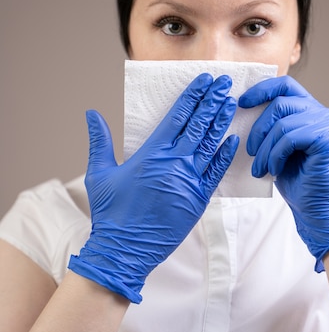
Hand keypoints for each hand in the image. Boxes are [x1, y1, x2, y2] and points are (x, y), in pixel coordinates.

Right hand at [69, 73, 238, 300]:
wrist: (124, 250)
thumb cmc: (110, 212)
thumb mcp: (99, 173)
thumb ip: (100, 141)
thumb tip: (92, 113)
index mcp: (151, 153)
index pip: (178, 116)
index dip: (193, 96)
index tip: (205, 81)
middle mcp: (173, 163)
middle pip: (198, 124)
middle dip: (213, 101)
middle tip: (225, 83)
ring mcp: (188, 181)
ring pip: (210, 144)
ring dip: (221, 122)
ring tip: (231, 103)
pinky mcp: (198, 200)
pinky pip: (216, 173)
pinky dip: (224, 155)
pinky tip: (232, 140)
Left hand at [239, 76, 328, 270]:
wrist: (312, 209)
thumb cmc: (292, 178)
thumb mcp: (275, 144)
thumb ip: (269, 123)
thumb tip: (240, 104)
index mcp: (311, 109)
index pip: (285, 85)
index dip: (261, 89)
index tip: (241, 103)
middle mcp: (324, 112)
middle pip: (280, 103)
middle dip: (258, 129)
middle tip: (250, 153)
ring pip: (282, 123)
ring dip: (266, 148)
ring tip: (261, 168)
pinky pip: (290, 137)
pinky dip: (276, 155)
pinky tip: (274, 170)